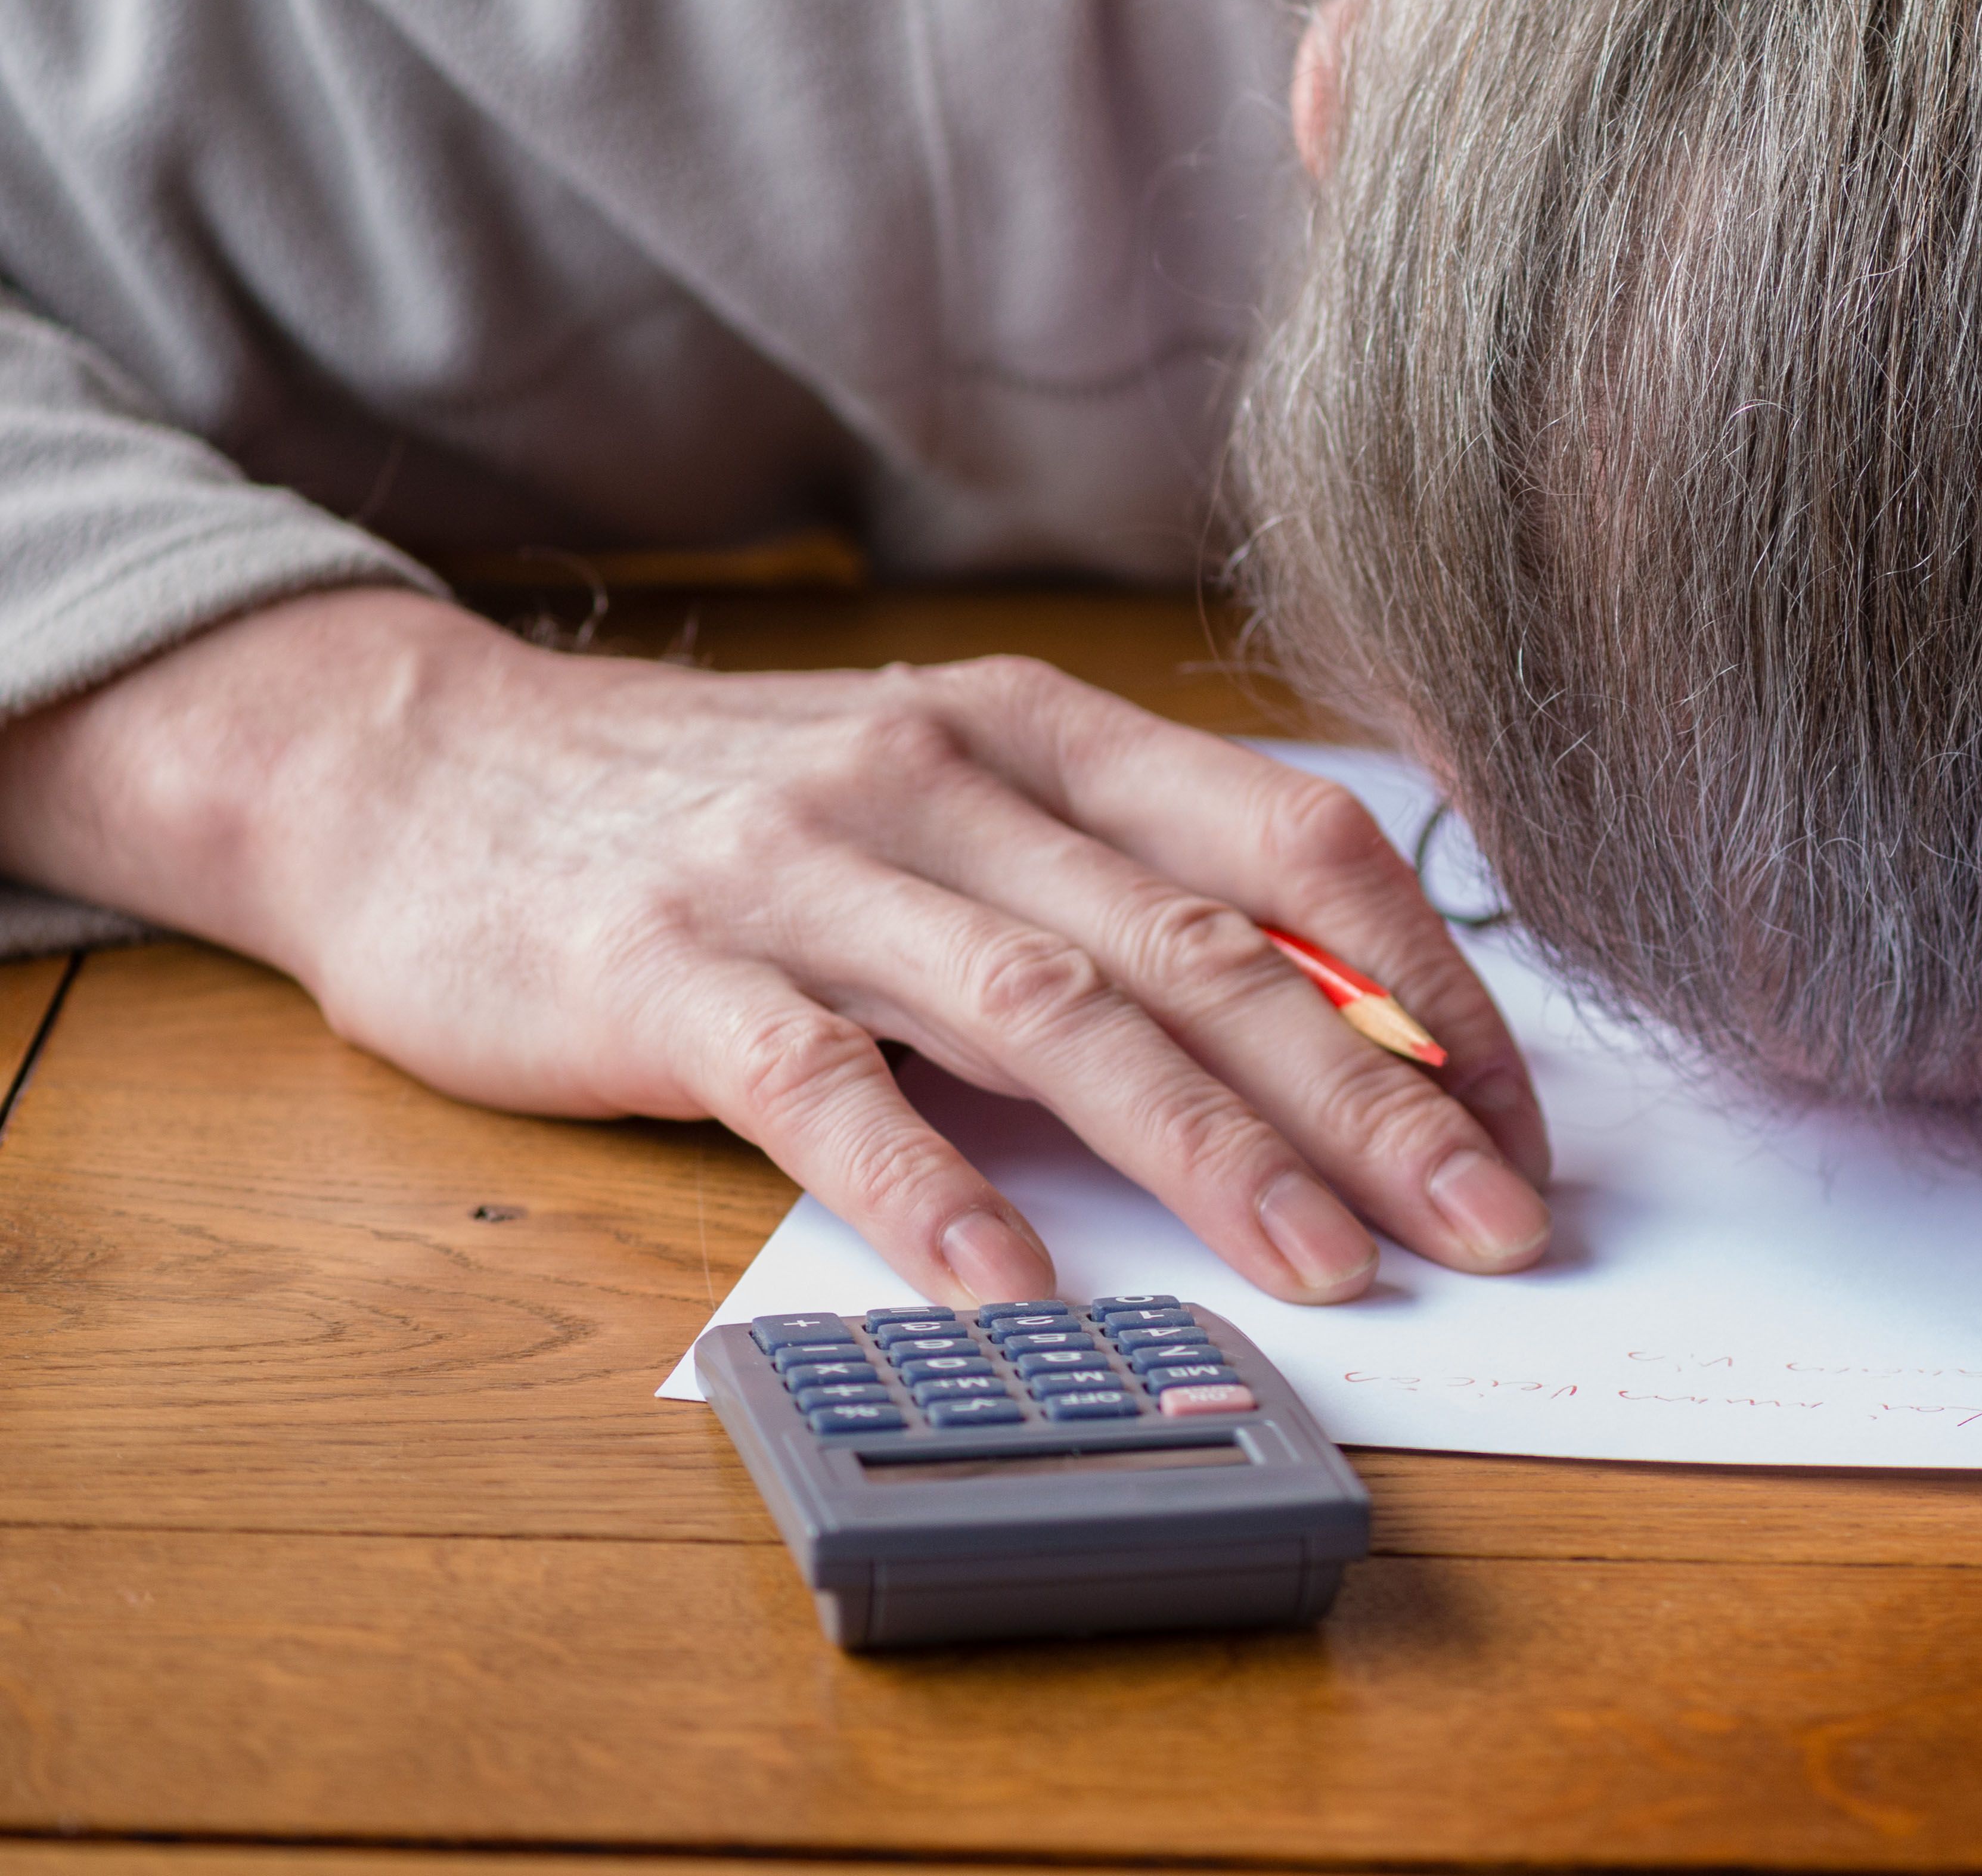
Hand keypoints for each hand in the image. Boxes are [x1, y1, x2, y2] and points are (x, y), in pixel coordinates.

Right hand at [0, 588, 1552, 1302]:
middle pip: (1200, 950)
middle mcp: (943, 782)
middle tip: (1493, 1220)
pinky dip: (927, 1185)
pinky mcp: (663, 969)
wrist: (425, 770)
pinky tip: (1014, 1282)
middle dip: (1371, 1096)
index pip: (1293, 850)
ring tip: (1326, 1266)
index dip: (1427, 982)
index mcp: (1041, 733)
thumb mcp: (951, 796)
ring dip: (1204, 1151)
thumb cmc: (734, 806)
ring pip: (1049, 1015)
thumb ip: (1114, 886)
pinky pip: (821, 1083)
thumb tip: (1338, 1018)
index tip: (1521, 1117)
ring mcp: (799, 871)